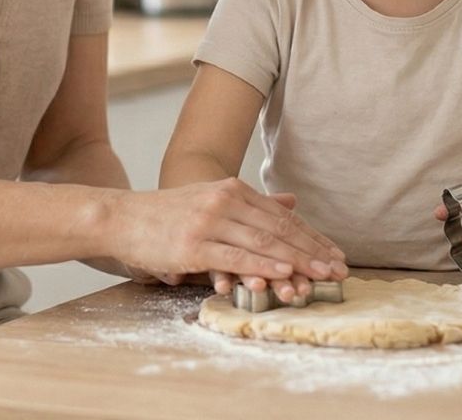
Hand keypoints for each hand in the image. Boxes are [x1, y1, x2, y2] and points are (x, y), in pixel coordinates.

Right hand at [110, 181, 347, 287]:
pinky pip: (236, 256)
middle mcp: (224, 200)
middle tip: (339, 268)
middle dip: (312, 250)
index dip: (311, 235)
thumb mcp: (210, 199)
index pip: (281, 215)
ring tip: (322, 274)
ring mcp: (209, 222)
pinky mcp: (194, 245)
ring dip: (297, 260)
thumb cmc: (166, 214)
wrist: (122, 217)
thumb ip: (251, 203)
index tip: (335, 253)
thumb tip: (290, 202)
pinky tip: (283, 272)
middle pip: (278, 228)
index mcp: (231, 189)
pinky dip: (263, 265)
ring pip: (263, 242)